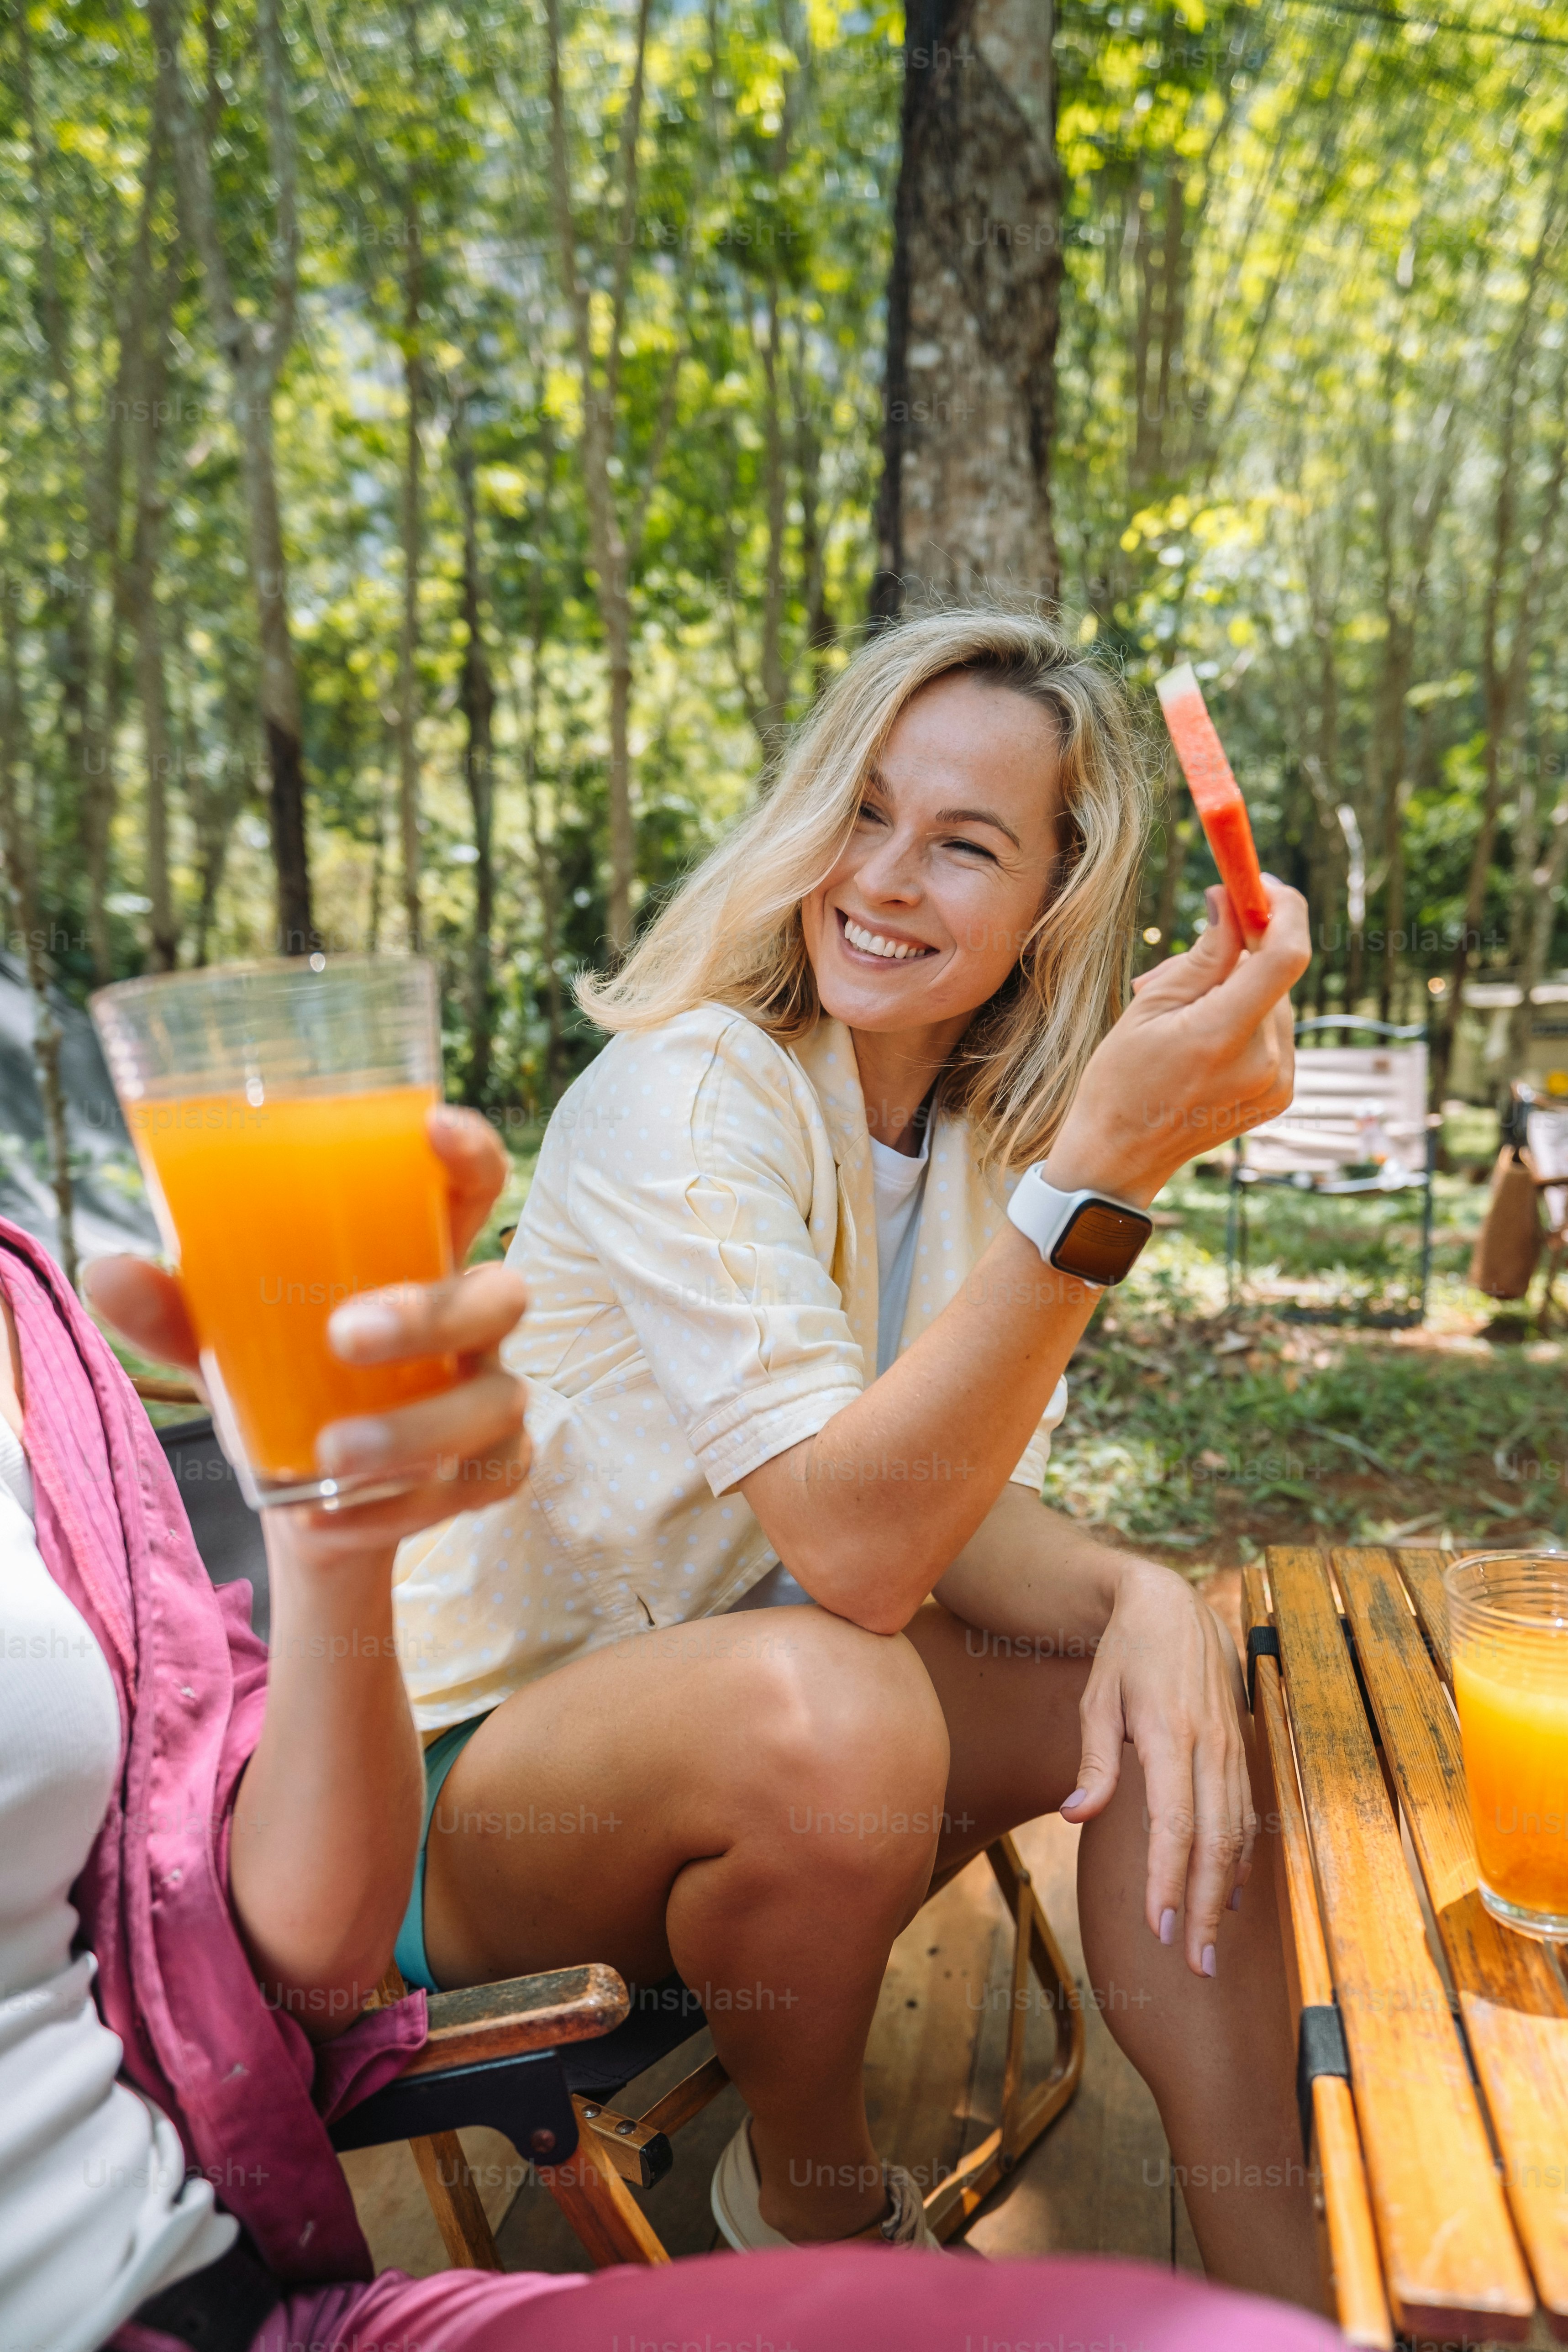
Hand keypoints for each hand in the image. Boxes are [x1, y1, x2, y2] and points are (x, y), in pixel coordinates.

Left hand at [84, 1105, 526, 1561]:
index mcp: (418, 1258)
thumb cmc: (283, 1379)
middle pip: (499, 1295)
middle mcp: (473, 1320)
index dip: (470, 1152)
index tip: (432, 1130)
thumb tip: (107, 1272)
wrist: (310, 1496)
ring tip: (330, 1458)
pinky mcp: (494, 1469)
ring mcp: (491, 1394)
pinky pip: (476, 1486)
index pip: (470, 1187)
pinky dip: (401, 1506)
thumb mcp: (227, 1342)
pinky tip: (331, 1514)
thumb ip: (178, 1310)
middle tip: (341, 1336)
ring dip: (413, 1432)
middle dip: (426, 1315)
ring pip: (494, 1403)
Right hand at [1045, 876, 1309, 1205]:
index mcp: (1223, 1037)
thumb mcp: (1151, 1006)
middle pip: (1273, 975)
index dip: (1281, 908)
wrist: (1119, 1159)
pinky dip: (1246, 1021)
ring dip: (1236, 991)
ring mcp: (1277, 1084)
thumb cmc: (1120, 1080)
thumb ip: (1204, 953)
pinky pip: (1275, 1034)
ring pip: (1274, 1003)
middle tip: (1176, 970)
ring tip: (1178, 1017)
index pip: (1285, 956)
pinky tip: (1200, 1042)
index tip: (1257, 883)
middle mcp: (1263, 1064)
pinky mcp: (1280, 1096)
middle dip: (1235, 955)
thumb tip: (1233, 900)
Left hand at [1063, 1562, 1254, 1977]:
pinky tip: (1233, 1893)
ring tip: (1211, 1945)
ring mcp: (1231, 1747)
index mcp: (1169, 1735)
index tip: (1159, 1929)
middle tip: (1194, 1964)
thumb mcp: (1095, 1698)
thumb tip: (1075, 1816)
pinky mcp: (1240, 1747)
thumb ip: (1092, 1761)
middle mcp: (1209, 1746)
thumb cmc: (1125, 1654)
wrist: (1172, 1603)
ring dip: (1226, 1893)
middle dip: (1205, 1908)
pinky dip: (1240, 1857)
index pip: (1173, 1824)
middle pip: (1213, 1842)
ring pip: (1237, 1833)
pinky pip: (1246, 1812)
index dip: (1168, 1880)